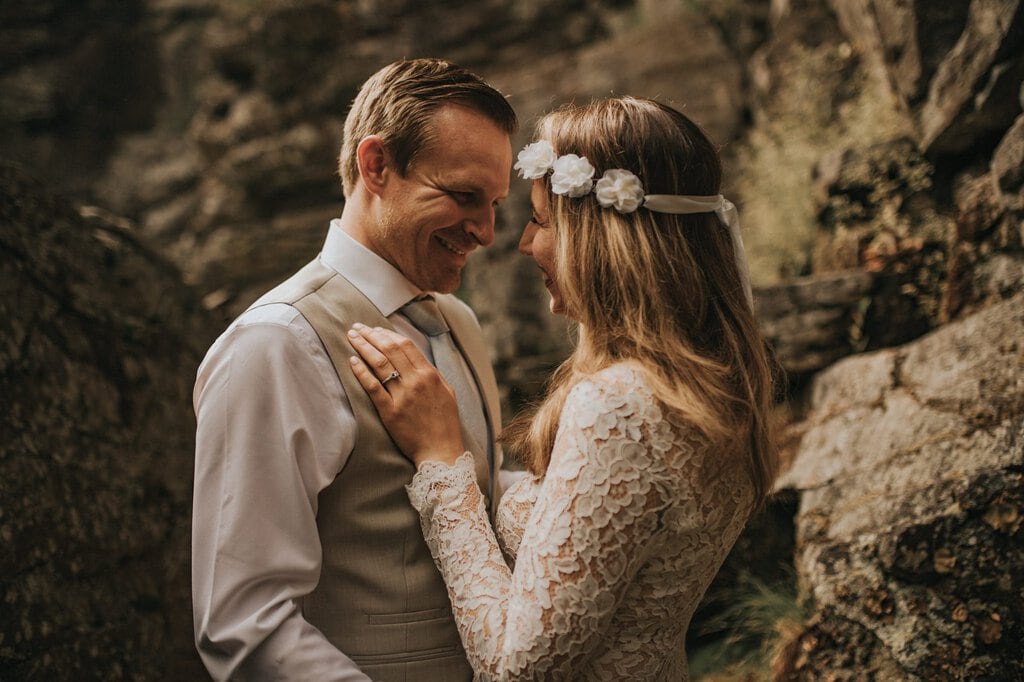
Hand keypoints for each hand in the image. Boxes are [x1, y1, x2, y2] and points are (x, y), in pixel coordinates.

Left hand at [348, 323, 464, 466]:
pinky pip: (373, 387)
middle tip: (357, 327)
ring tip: (351, 338)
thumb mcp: (446, 391)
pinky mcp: (390, 412)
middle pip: (390, 349)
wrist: (441, 451)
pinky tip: (352, 361)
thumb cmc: (444, 423)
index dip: (387, 333)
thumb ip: (431, 373)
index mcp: (429, 374)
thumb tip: (415, 358)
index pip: (405, 345)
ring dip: (363, 347)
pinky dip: (361, 371)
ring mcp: (402, 396)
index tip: (374, 328)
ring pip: (379, 363)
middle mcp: (416, 381)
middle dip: (371, 335)